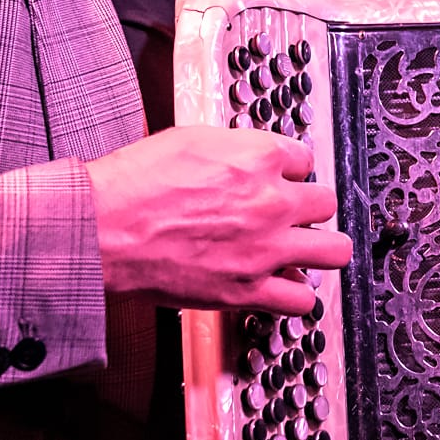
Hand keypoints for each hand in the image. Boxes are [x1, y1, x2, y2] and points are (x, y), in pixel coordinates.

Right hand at [84, 125, 352, 314]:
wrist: (105, 229)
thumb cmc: (135, 183)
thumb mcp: (191, 140)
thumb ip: (235, 150)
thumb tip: (252, 158)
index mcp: (258, 157)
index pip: (305, 159)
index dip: (288, 170)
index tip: (279, 179)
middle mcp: (272, 202)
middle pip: (326, 202)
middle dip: (308, 206)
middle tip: (290, 213)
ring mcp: (266, 249)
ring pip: (334, 250)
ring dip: (320, 248)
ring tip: (303, 249)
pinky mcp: (250, 290)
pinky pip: (302, 299)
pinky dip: (295, 292)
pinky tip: (280, 283)